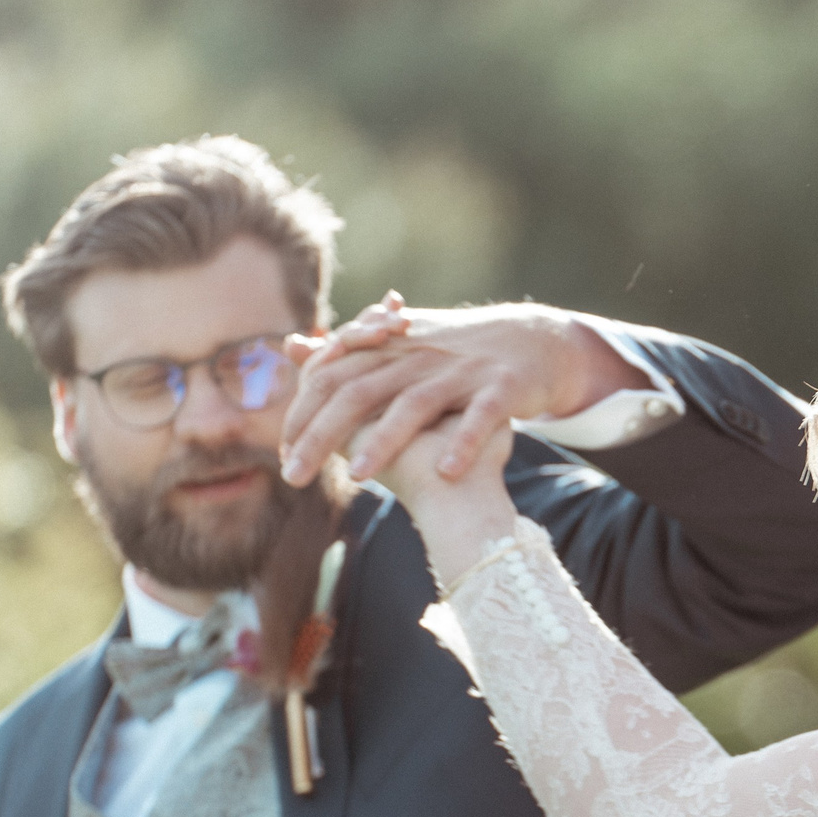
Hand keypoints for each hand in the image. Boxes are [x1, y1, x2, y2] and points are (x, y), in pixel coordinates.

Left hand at [280, 292, 636, 485]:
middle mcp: (420, 356)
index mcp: (392, 347)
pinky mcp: (502, 388)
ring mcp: (462, 372)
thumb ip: (347, 349)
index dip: (303, 415)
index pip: (331, 378)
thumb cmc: (459, 351)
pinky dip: (464, 442)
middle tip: (292, 476)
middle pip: (359, 393)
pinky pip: (480, 417)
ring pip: (414, 405)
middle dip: (321, 436)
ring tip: (358, 477)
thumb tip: (291, 347)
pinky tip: (446, 471)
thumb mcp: (402, 342)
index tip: (282, 454)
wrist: (535, 339)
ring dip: (385, 441)